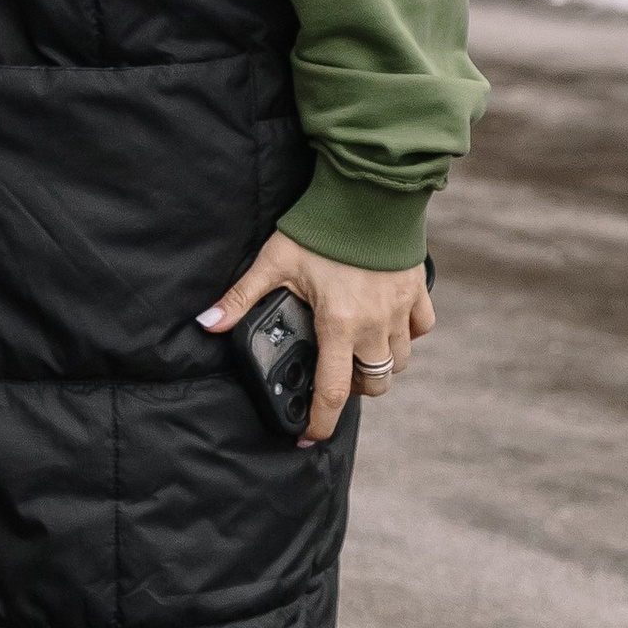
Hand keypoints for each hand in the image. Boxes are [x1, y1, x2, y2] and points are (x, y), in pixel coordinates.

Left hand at [201, 235, 435, 447]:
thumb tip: (207, 324)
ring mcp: (400, 310)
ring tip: (356, 350)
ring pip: (400, 361)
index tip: (309, 437)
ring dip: (378, 365)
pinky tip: (386, 324)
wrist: (369, 190)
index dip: (320, 422)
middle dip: (353, 389)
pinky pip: (421, 328)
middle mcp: (375, 326)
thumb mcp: (274, 262)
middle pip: (374, 384)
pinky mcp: (417, 291)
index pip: (332, 391)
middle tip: (332, 373)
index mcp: (339, 325)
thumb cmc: (321, 227)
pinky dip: (406, 335)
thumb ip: (241, 297)